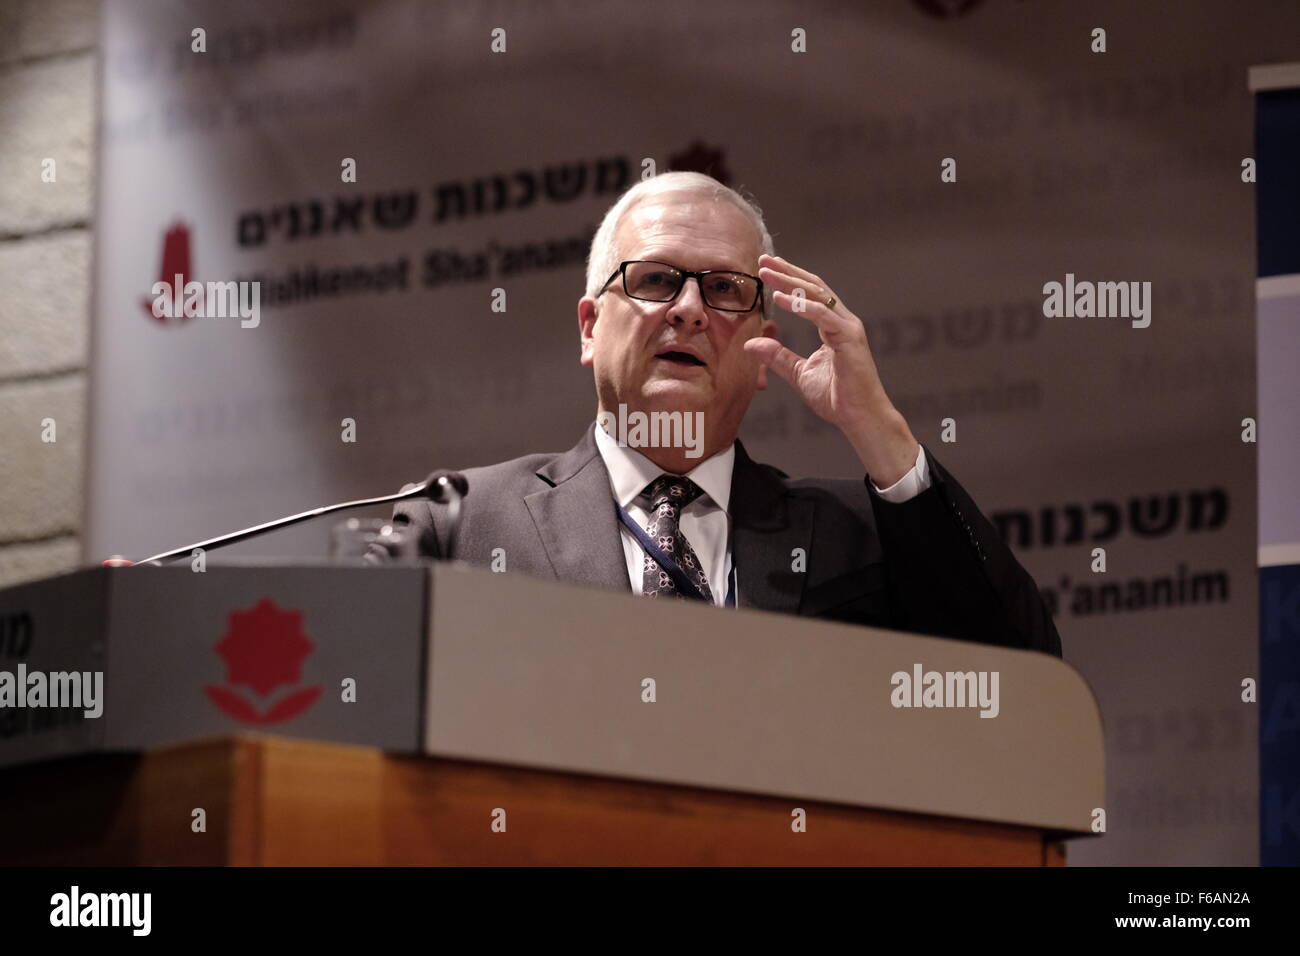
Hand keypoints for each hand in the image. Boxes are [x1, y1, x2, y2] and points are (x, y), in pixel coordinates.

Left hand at [744, 254, 918, 486]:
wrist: (859, 417)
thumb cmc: (837, 397)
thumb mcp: (799, 373)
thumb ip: (778, 356)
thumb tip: (751, 344)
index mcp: (833, 327)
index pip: (809, 295)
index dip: (788, 279)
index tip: (765, 268)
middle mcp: (842, 321)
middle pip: (813, 287)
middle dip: (787, 271)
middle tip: (763, 259)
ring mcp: (848, 328)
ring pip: (818, 295)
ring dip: (790, 282)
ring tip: (767, 273)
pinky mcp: (850, 338)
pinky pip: (822, 316)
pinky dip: (801, 305)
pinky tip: (780, 298)